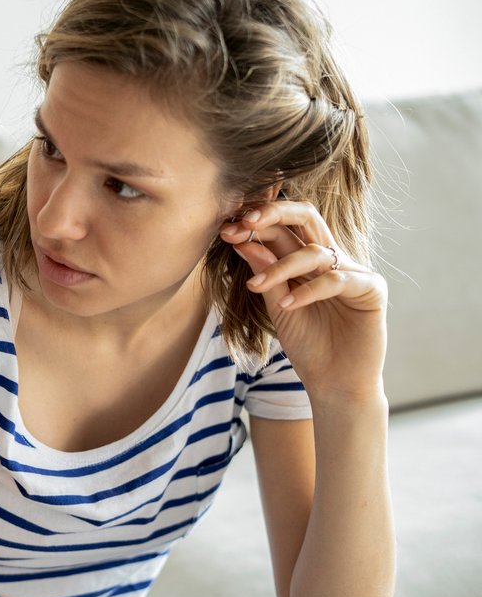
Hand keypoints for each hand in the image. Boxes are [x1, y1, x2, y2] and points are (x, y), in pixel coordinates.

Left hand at [219, 200, 387, 402]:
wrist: (334, 383)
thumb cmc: (307, 344)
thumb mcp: (277, 306)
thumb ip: (265, 274)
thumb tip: (241, 241)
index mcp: (307, 258)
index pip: (282, 227)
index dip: (254, 224)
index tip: (225, 231)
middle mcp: (331, 258)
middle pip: (306, 216)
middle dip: (273, 213)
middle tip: (244, 223)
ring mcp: (353, 271)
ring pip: (315, 252)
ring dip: (281, 267)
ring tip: (256, 286)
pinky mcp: (371, 289)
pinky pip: (336, 280)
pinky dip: (308, 291)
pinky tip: (288, 305)